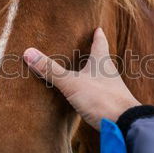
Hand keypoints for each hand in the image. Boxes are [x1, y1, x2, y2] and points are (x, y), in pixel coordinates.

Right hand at [23, 27, 140, 129]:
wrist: (125, 124)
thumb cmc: (101, 98)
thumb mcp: (72, 83)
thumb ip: (51, 70)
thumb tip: (28, 52)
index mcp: (101, 62)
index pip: (100, 43)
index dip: (98, 35)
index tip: (98, 28)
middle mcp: (108, 74)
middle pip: (101, 59)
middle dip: (93, 53)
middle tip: (86, 46)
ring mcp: (110, 90)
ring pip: (100, 77)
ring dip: (91, 73)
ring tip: (82, 71)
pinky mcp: (109, 105)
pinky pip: (98, 94)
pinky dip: (90, 91)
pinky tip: (84, 96)